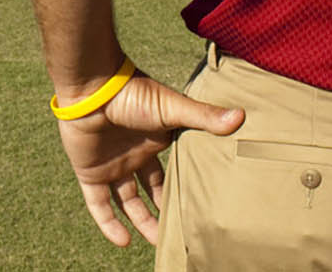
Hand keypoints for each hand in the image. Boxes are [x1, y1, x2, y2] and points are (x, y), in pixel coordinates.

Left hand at [55, 72, 243, 246]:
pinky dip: (109, 223)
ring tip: (157, 243)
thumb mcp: (172, 107)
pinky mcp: (90, 172)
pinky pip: (99, 204)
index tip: (196, 208)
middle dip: (162, 212)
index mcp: (153, 140)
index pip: (169, 171)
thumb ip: (204, 116)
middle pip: (150, 191)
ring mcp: (111, 164)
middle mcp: (133, 155)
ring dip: (140, 223)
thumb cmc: (133, 92)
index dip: (180, 189)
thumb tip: (242, 116)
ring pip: (126, 202)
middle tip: (177, 234)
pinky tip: (123, 242)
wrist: (92, 87)